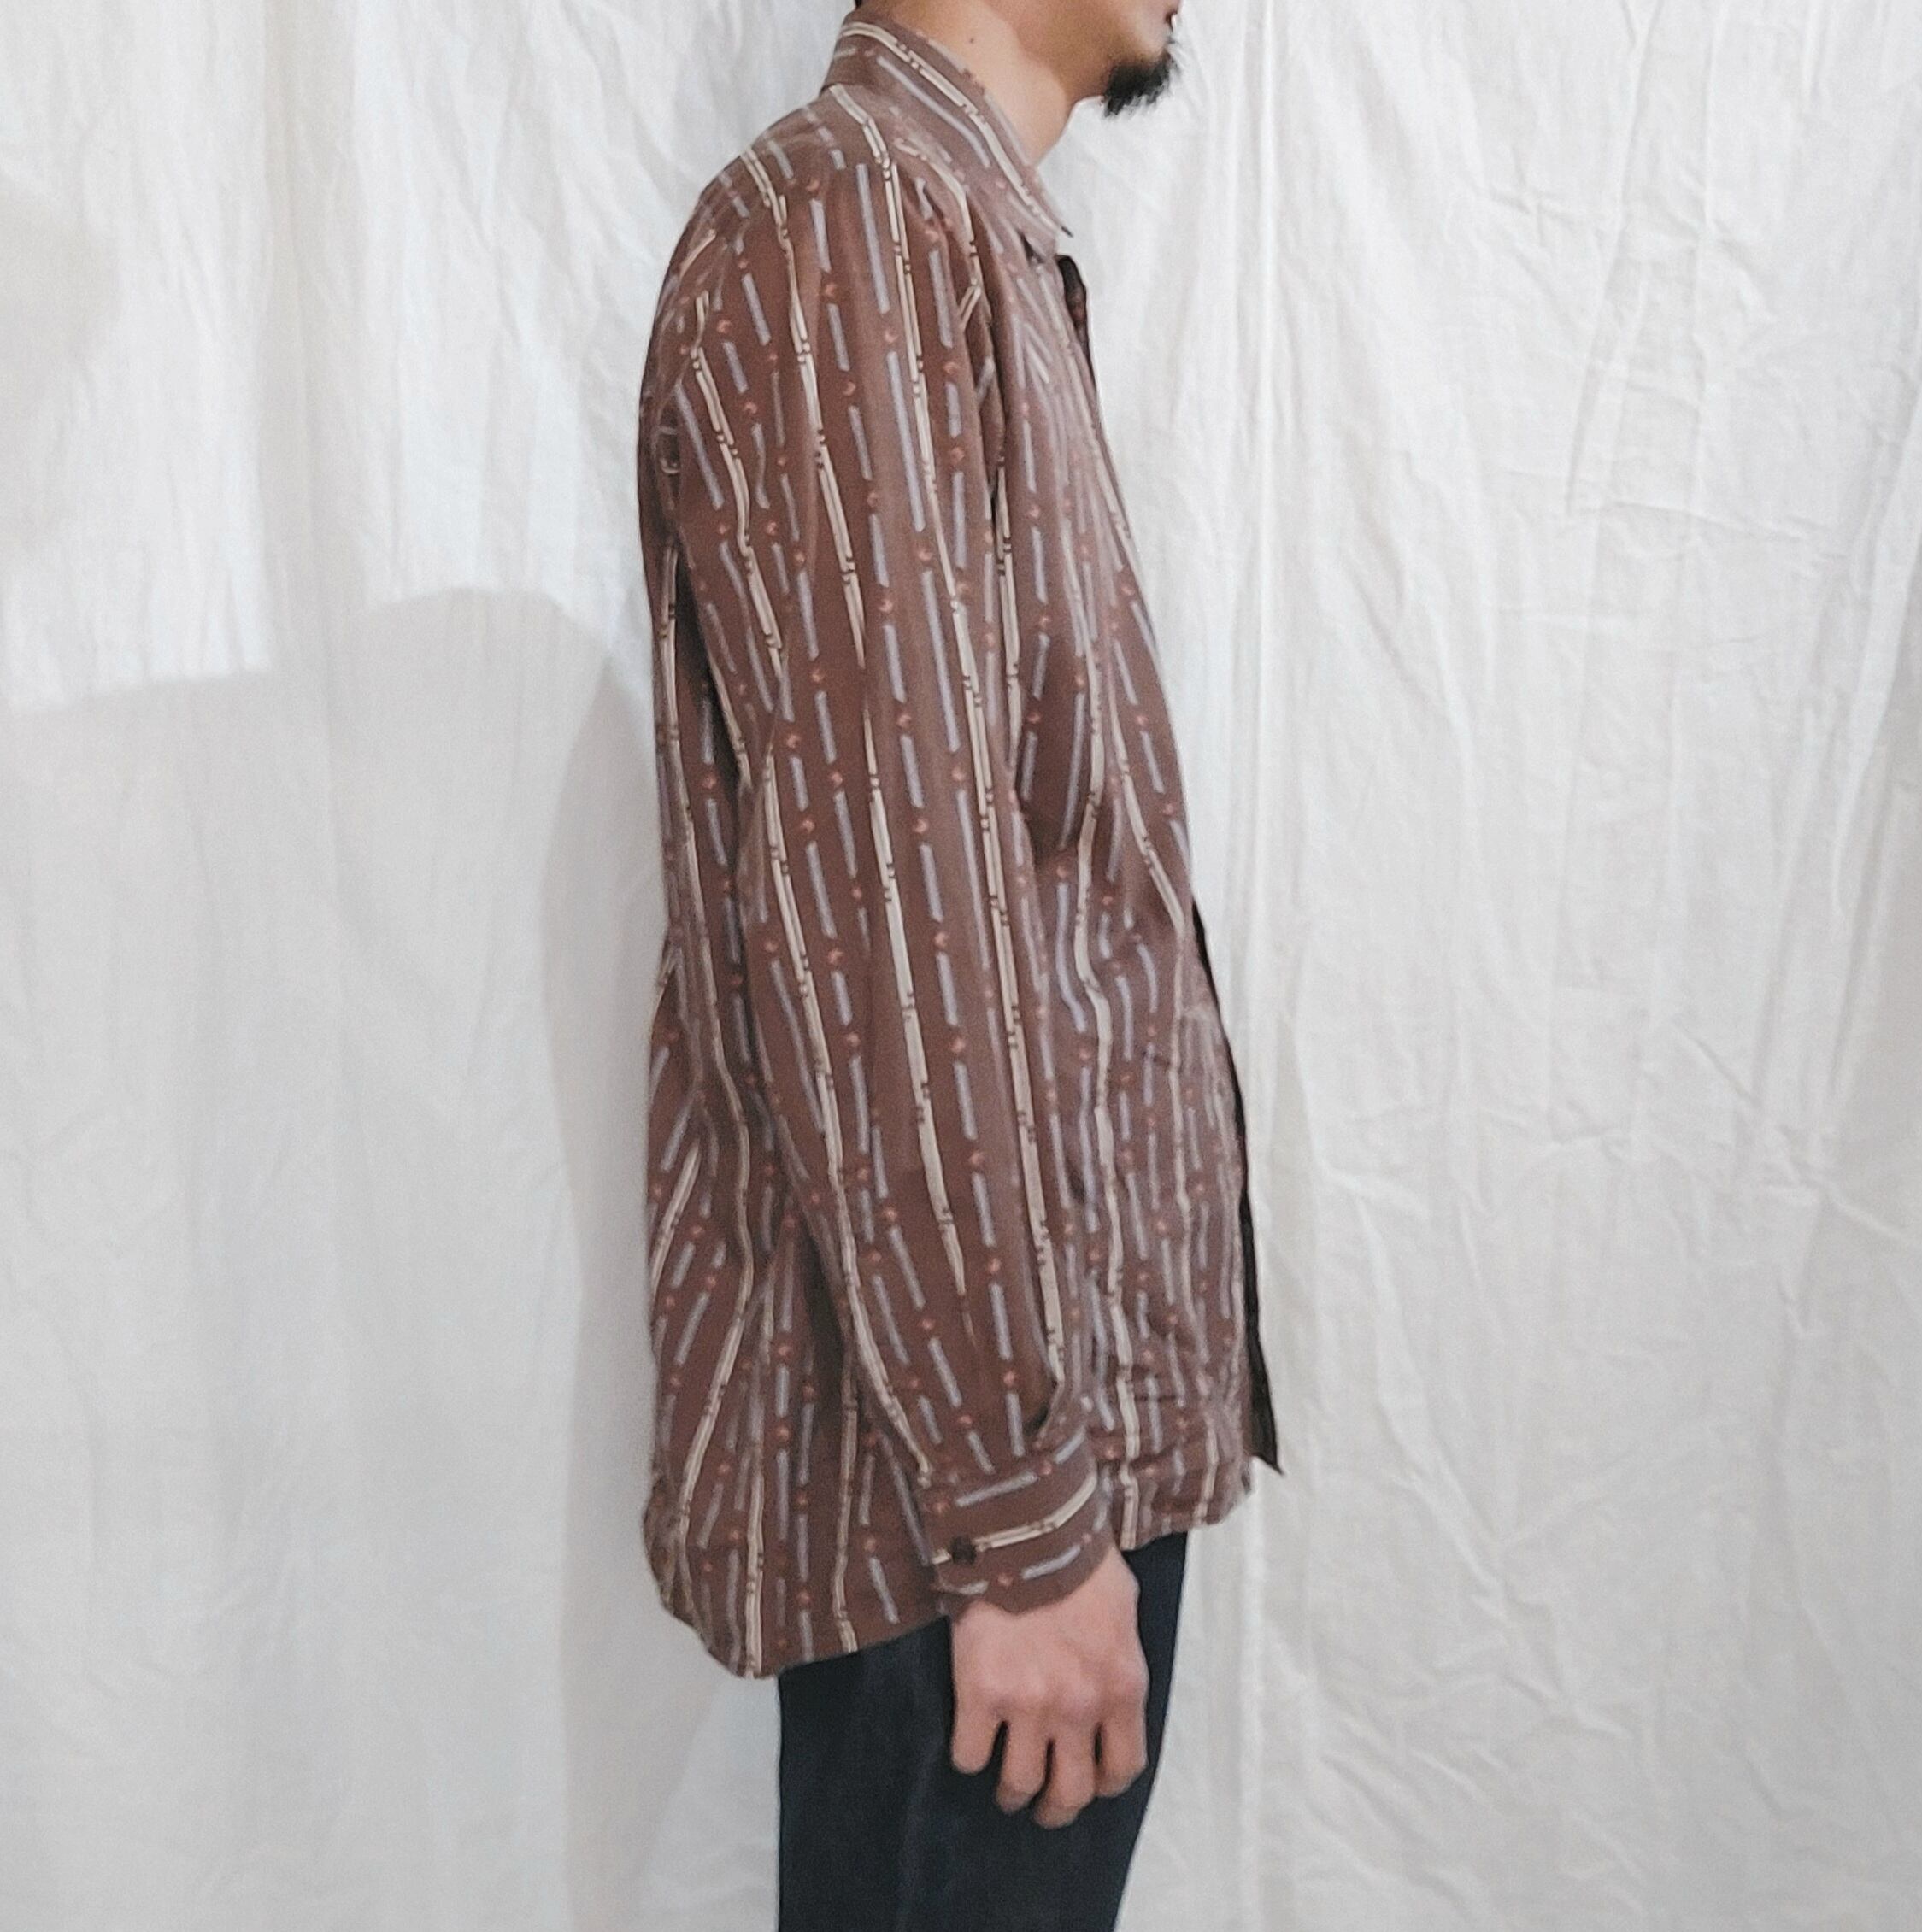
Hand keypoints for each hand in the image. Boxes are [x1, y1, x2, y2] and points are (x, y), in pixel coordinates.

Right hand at [947, 1543, 1149, 1827]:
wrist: (1025, 1525)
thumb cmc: (1077, 1557)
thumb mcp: (1123, 1608)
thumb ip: (1119, 1658)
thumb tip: (1110, 1688)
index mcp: (1122, 1686)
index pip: (1123, 1767)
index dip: (1104, 1783)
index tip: (1089, 1782)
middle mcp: (1080, 1706)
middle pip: (1072, 1792)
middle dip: (1057, 1808)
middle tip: (1042, 1805)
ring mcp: (1029, 1704)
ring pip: (1020, 1784)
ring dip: (1012, 1793)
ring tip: (1003, 1786)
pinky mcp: (981, 1693)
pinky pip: (970, 1755)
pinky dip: (969, 1757)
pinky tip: (972, 1741)